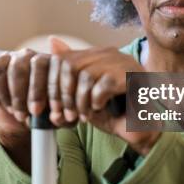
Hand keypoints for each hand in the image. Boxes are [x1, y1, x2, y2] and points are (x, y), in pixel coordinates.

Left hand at [49, 37, 160, 155]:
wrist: (140, 130)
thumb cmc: (111, 113)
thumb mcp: (80, 101)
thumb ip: (63, 88)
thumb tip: (42, 70)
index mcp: (94, 56)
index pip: (62, 58)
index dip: (51, 85)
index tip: (51, 109)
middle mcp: (107, 53)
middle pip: (69, 64)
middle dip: (63, 95)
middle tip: (67, 115)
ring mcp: (122, 61)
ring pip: (85, 75)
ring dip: (81, 101)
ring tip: (85, 115)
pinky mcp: (132, 75)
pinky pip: (103, 84)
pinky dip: (97, 100)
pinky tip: (101, 108)